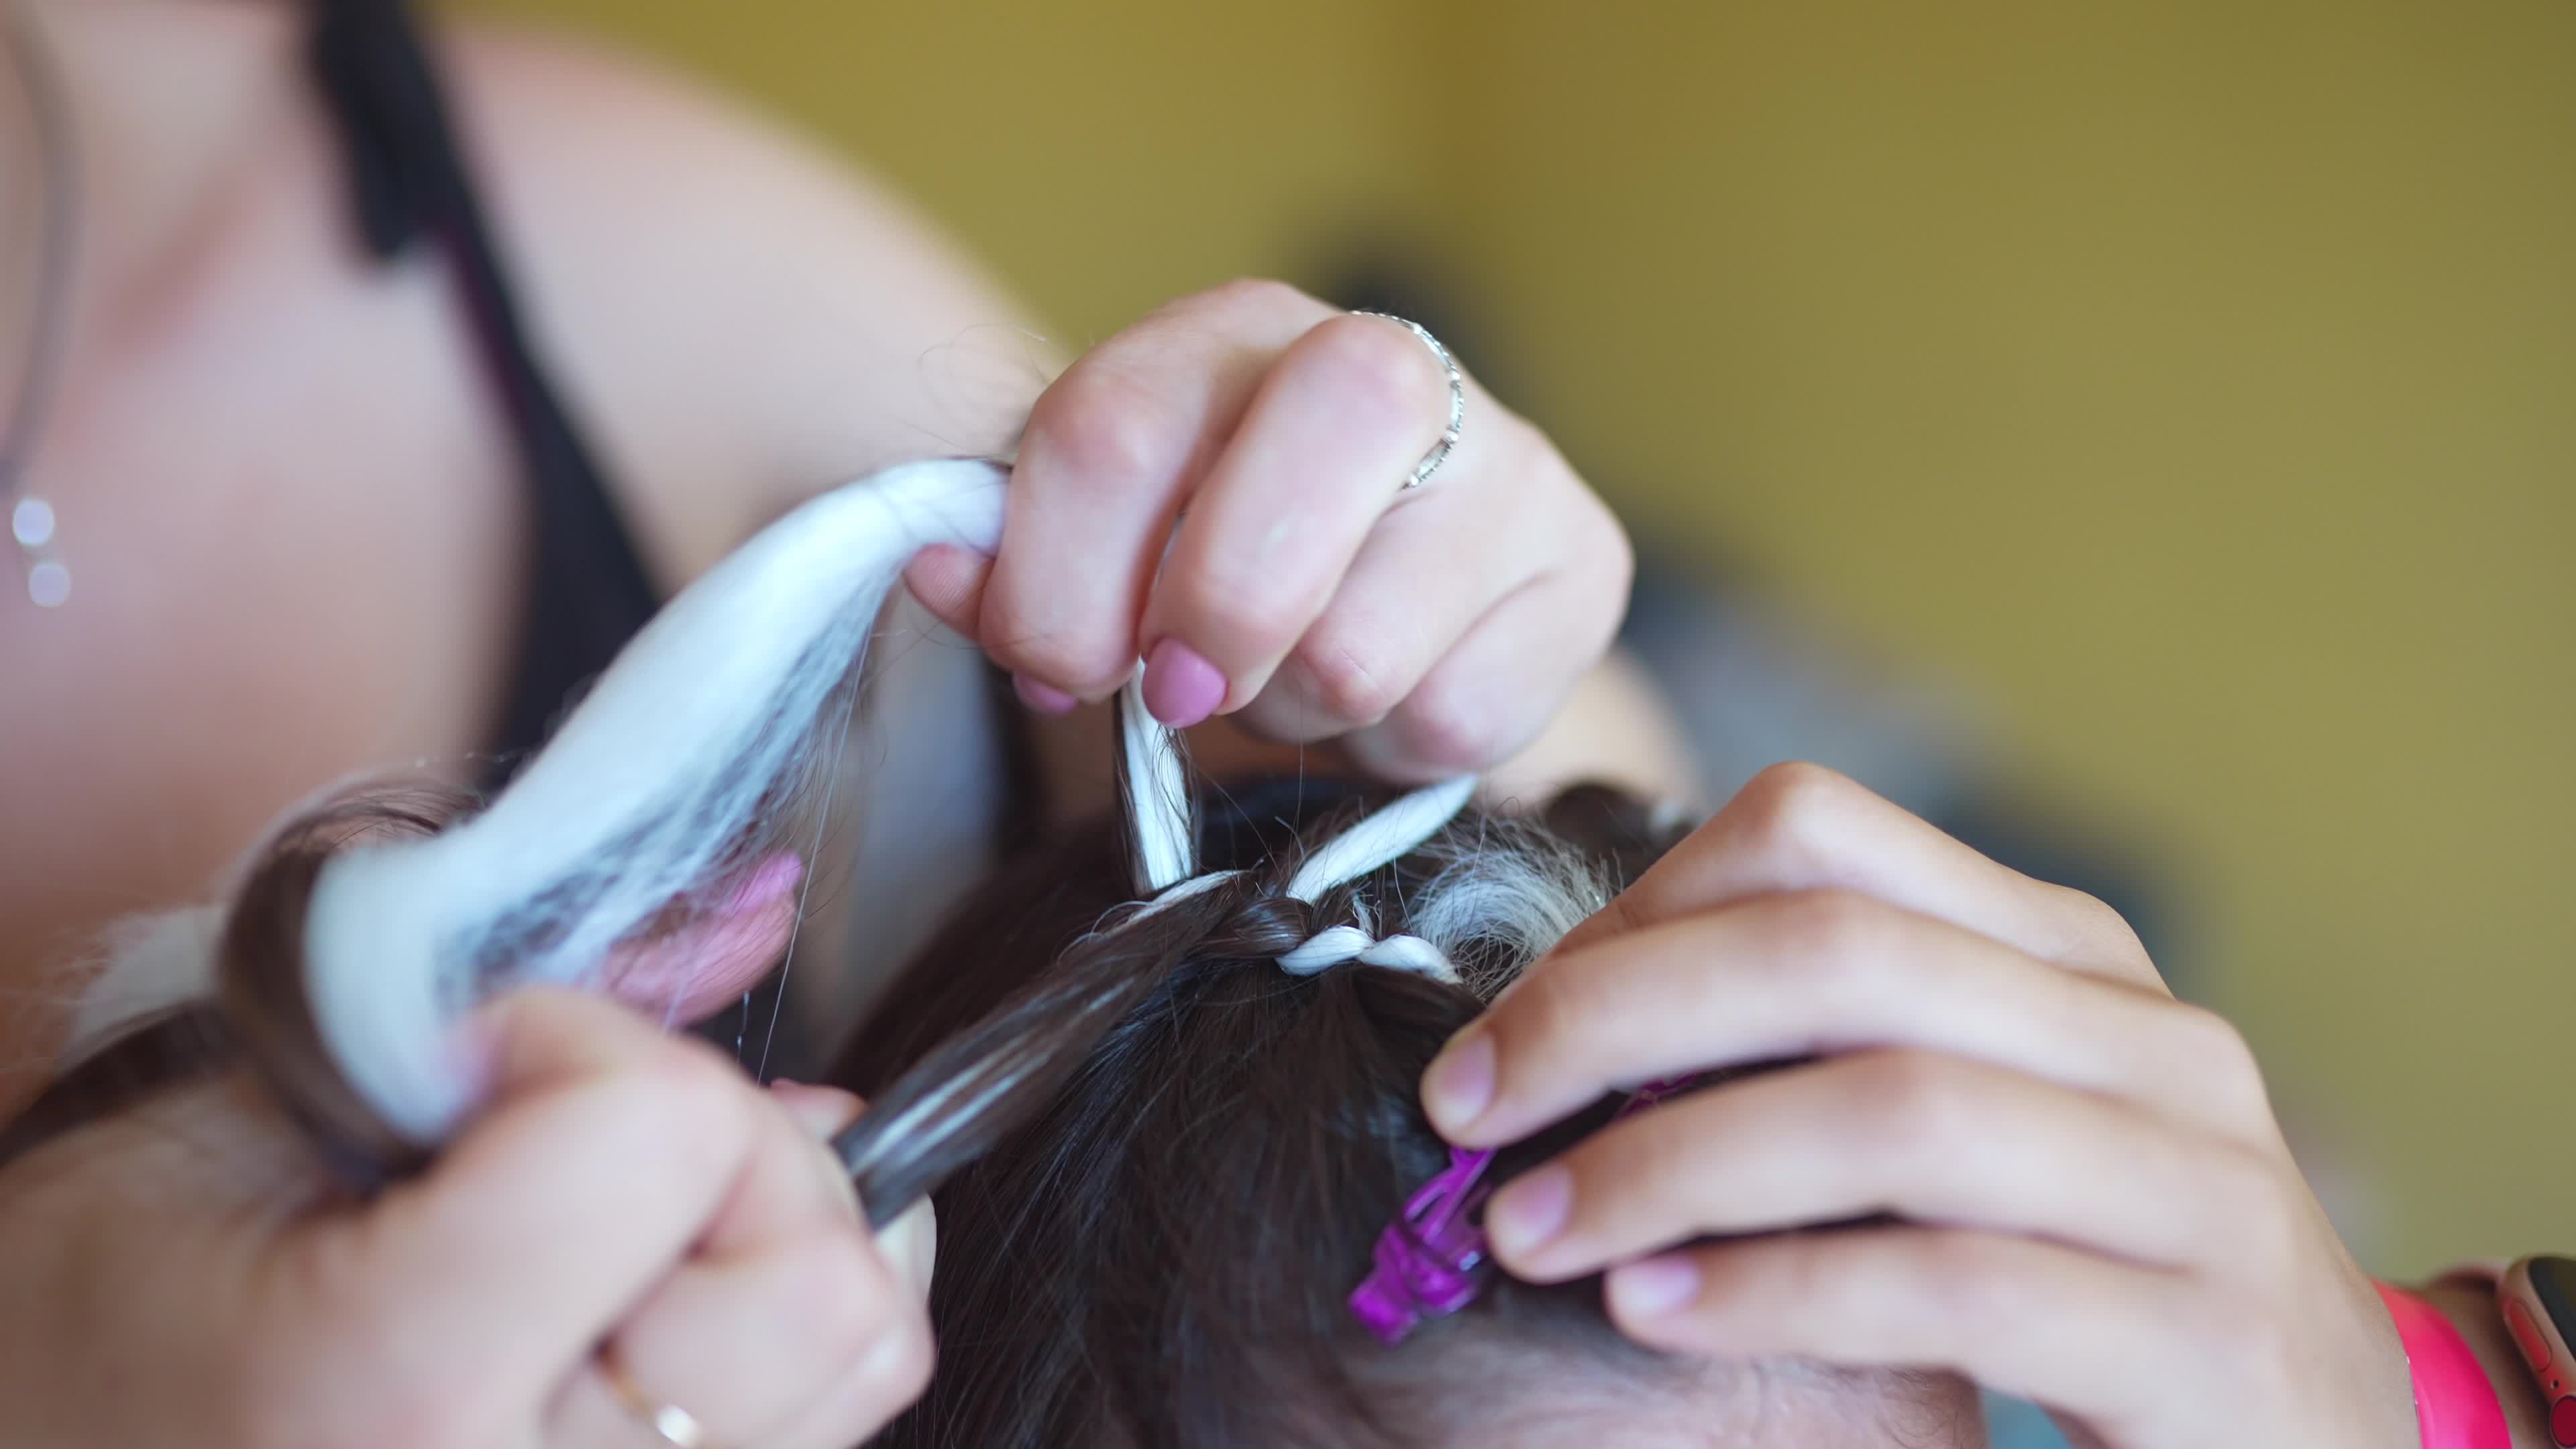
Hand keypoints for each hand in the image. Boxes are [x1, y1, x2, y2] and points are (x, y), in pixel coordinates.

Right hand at [0, 989, 934, 1448]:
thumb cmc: (79, 1336)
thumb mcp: (234, 1122)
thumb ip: (503, 1005)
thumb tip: (755, 921)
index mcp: (402, 1398)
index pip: (672, 1135)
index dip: (581, 1046)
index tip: (470, 1070)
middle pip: (828, 1274)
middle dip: (727, 1150)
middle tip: (574, 1146)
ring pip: (866, 1348)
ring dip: (770, 1240)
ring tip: (607, 1232)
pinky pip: (830, 1411)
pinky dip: (773, 1324)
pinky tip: (639, 1304)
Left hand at [902, 279, 1632, 781]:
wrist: (1389, 600)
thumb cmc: (1218, 567)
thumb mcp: (1098, 554)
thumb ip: (1012, 565)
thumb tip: (938, 569)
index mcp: (1231, 334)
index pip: (1115, 428)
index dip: (1060, 582)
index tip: (1061, 668)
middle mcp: (1383, 362)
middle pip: (1307, 459)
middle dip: (1216, 616)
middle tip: (1183, 692)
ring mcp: (1507, 464)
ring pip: (1364, 643)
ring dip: (1295, 707)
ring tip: (1295, 678)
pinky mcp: (1581, 571)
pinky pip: (1454, 719)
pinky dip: (1391, 748)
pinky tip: (1387, 694)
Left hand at [1418, 763, 2414, 1448]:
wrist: (2332, 1448)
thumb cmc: (2084, 1276)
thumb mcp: (1975, 1127)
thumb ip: (1826, 1053)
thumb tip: (1561, 1026)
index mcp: (2068, 955)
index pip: (1819, 834)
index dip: (1634, 911)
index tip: (1509, 1025)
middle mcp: (2146, 1038)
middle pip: (1834, 956)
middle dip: (1608, 1022)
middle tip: (1465, 1114)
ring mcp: (2196, 1185)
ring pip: (1889, 1114)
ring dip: (1666, 1165)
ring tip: (1530, 1230)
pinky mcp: (2204, 1342)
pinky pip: (1950, 1286)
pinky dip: (1774, 1294)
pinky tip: (1653, 1314)